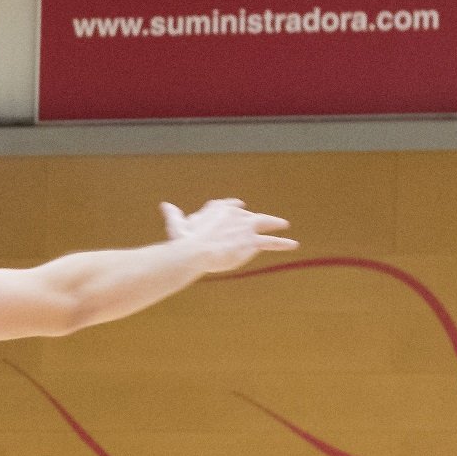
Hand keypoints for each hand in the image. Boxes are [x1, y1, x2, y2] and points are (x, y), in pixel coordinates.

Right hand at [164, 199, 294, 274]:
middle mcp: (236, 214)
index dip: (234, 207)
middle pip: (250, 215)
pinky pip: (271, 242)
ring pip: (265, 225)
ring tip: (285, 228)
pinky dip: (282, 243)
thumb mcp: (177, 225)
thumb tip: (164, 205)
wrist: (196, 251)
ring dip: (276, 225)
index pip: (230, 206)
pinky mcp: (253, 241)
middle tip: (268, 220)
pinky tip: (292, 245)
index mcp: (218, 208)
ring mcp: (246, 227)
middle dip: (258, 218)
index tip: (239, 206)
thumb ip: (174, 214)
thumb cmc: (183, 240)